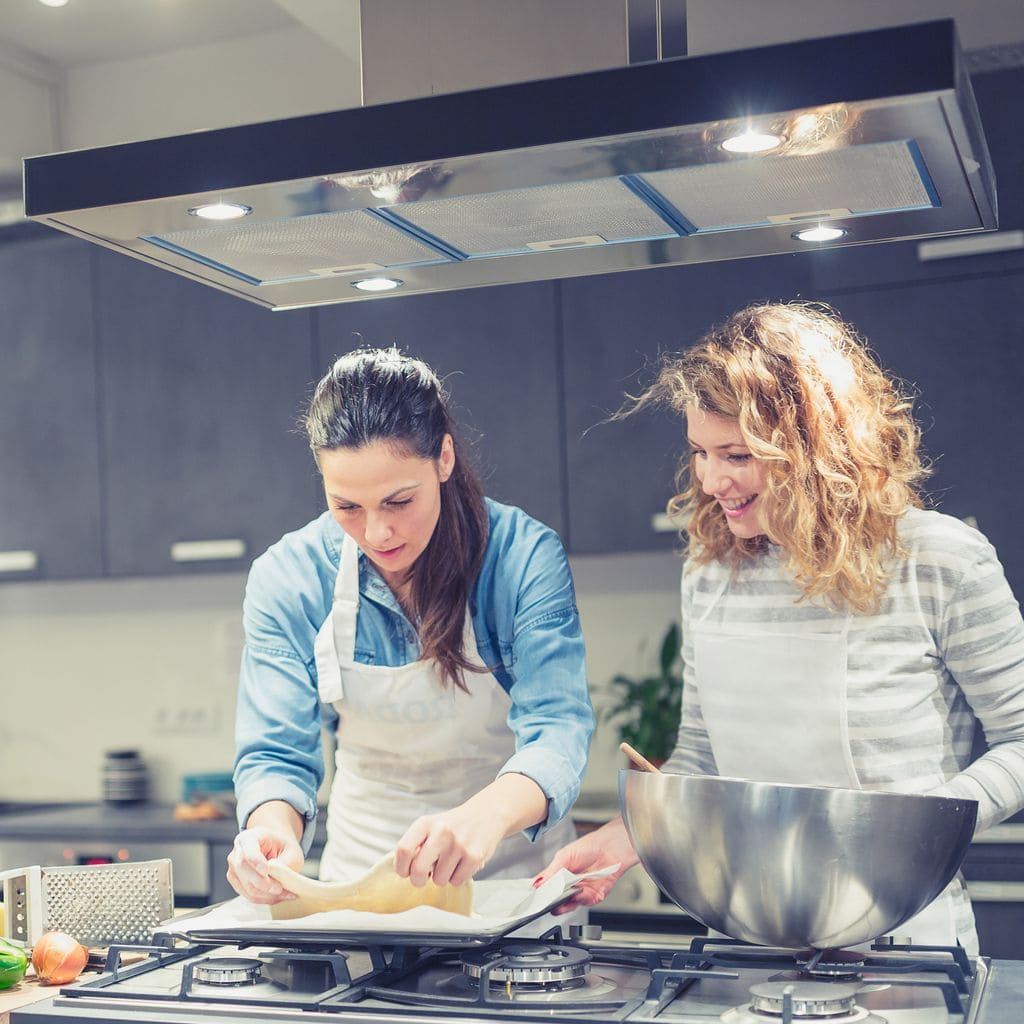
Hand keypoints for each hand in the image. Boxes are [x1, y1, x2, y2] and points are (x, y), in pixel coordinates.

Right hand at [226, 809, 304, 903]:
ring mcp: (234, 869)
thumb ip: (285, 862)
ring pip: (246, 887)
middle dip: (263, 883)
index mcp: (249, 838)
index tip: (267, 871)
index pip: (248, 851)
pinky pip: (248, 895)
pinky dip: (264, 898)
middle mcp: (237, 852)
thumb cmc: (283, 847)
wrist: (276, 849)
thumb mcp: (292, 850)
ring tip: (284, 894)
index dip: (256, 862)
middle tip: (281, 889)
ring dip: (266, 894)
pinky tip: (277, 896)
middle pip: (244, 870)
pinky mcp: (237, 883)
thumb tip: (276, 876)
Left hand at [394, 774, 548, 887]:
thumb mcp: (430, 826)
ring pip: (439, 880)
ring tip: (449, 863)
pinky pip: (456, 881)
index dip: (401, 867)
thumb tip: (403, 870)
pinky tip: (462, 864)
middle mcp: (441, 832)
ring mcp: (458, 844)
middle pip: (418, 869)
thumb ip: (415, 844)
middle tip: (422, 878)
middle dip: (418, 880)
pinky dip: (457, 878)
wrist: (485, 815)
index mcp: (425, 823)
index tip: (405, 872)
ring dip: (442, 877)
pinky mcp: (474, 856)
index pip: (403, 849)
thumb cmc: (453, 826)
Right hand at [532, 817, 638, 912]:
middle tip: (543, 901)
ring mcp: (580, 892)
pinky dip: (577, 900)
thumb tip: (538, 882)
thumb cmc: (590, 846)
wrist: (612, 848)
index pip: (546, 886)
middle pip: (555, 898)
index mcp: (560, 874)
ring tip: (556, 900)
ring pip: (567, 904)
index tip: (532, 897)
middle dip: (548, 901)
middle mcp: (569, 885)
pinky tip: (575, 893)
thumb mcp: (565, 856)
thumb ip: (551, 871)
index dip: (538, 892)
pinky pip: (582, 903)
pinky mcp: (592, 897)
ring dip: (561, 904)